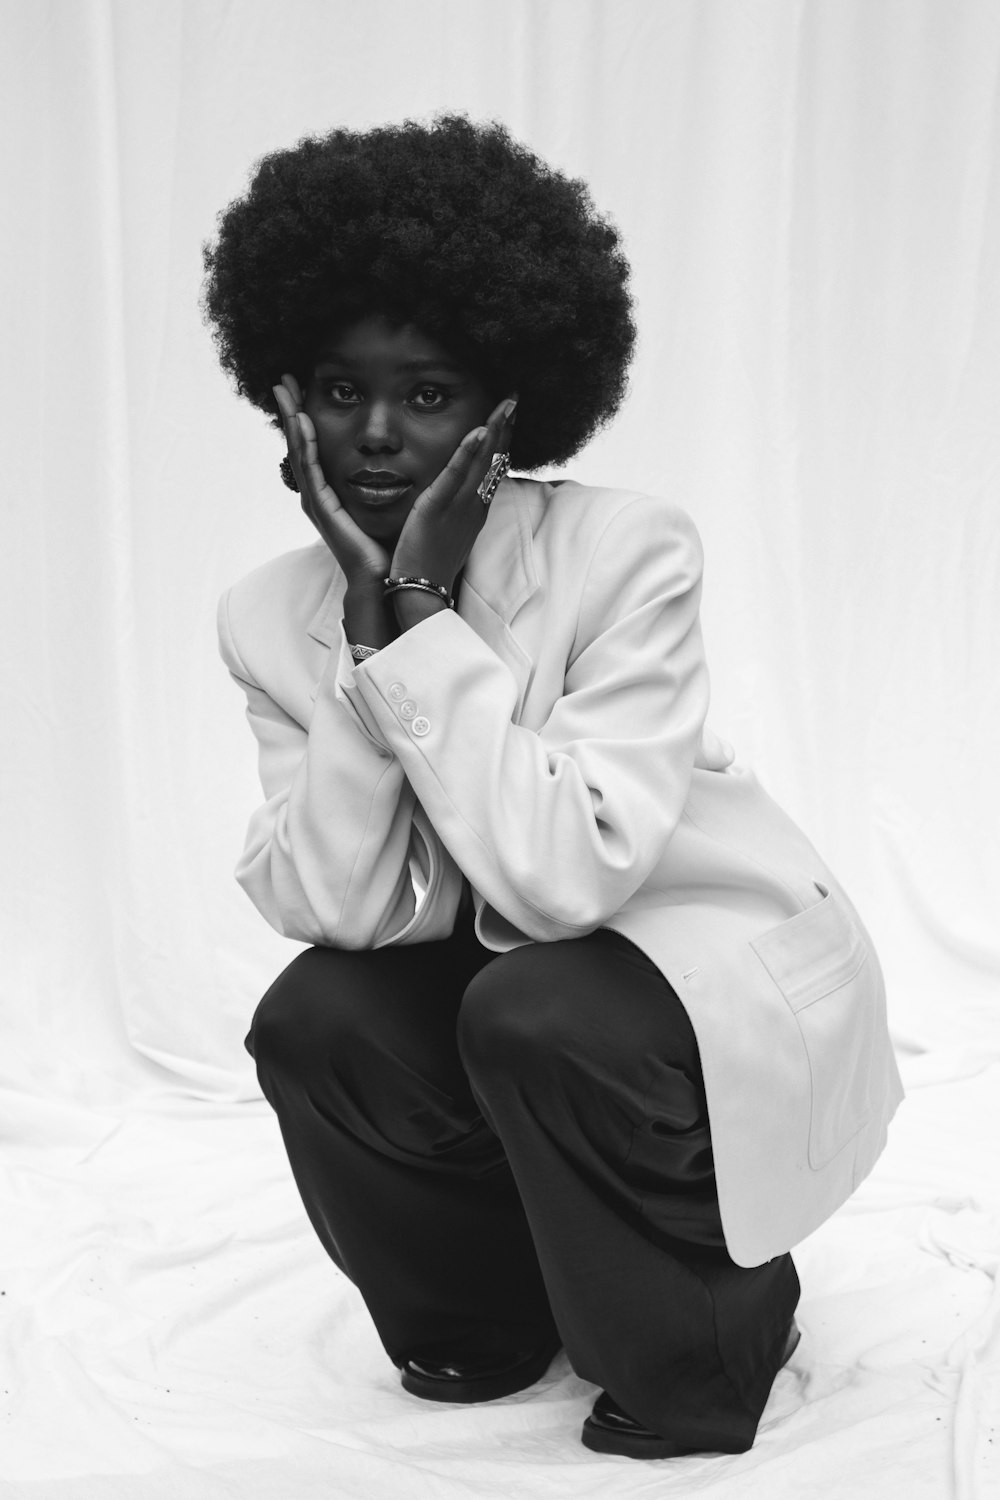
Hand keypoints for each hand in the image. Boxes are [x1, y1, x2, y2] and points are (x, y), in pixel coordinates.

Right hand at [273, 375, 390, 589]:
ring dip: (291, 419)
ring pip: (300, 452)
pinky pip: (310, 470)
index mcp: (333, 493)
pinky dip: (303, 444)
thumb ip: (391, 480)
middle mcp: (320, 496)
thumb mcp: (391, 504)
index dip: (309, 417)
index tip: (304, 386)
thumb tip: (407, 456)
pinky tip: (300, 421)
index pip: (316, 447)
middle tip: (283, 379)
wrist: (387, 582)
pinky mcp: (322, 510)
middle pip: (301, 444)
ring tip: (283, 390)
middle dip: (292, 410)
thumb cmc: (392, 547)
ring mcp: (317, 503)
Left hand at [389, 396, 517, 593]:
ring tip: (507, 403)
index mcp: (475, 510)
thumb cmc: (429, 565)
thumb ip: (453, 512)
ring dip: (496, 430)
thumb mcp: (447, 533)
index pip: (493, 467)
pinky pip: (456, 476)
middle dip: (506, 426)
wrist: (422, 591)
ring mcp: (459, 506)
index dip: (502, 439)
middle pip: (495, 459)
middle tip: (515, 396)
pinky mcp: (438, 508)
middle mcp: (473, 505)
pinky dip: (468, 452)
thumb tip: (454, 497)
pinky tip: (478, 431)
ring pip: (483, 462)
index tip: (509, 414)